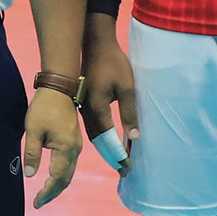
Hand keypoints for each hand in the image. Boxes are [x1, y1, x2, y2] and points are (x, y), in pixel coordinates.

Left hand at [23, 89, 81, 207]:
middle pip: (65, 179)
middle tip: (38, 202)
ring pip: (69, 173)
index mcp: (66, 148)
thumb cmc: (44, 108)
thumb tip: (30, 175)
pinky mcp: (74, 142)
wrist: (59, 89)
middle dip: (52, 192)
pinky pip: (69, 164)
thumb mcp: (33, 130)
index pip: (57, 178)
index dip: (47, 192)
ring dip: (57, 185)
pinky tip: (52, 177)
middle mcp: (75, 150)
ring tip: (44, 194)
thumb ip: (32, 153)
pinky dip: (61, 175)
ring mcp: (77, 146)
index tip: (36, 203)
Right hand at [80, 13, 137, 173]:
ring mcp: (82, 106)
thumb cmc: (113, 63)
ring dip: (105, 149)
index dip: (118, 155)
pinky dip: (99, 138)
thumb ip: (130, 113)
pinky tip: (107, 141)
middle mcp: (86, 111)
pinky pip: (90, 126)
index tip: (128, 168)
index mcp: (97, 108)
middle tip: (124, 170)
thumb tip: (134, 137)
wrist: (94, 44)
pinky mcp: (82, 103)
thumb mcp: (127, 87)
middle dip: (111, 157)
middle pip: (98, 141)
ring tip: (117, 160)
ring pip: (92, 135)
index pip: (108, 139)